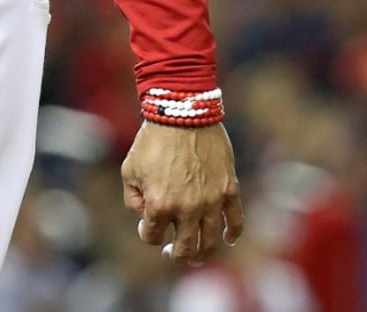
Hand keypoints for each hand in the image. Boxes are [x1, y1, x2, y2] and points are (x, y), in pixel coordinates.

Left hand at [121, 120, 243, 266]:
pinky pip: (236, 221)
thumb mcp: (130, 168)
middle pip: (185, 248)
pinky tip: (227, 239)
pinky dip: (233, 234)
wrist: (181, 112)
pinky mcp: (229, 190)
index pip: (153, 236)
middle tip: (171, 253)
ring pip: (211, 242)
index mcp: (160, 204)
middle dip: (176, 255)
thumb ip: (133, 197)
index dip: (148, 234)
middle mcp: (187, 208)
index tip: (148, 228)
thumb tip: (144, 215)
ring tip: (196, 255)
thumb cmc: (152, 139)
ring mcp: (211, 201)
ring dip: (202, 253)